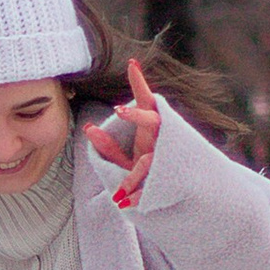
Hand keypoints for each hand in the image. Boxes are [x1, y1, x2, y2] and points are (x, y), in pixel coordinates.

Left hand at [85, 56, 160, 209]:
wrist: (180, 201)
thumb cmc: (148, 176)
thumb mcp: (125, 162)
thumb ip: (109, 148)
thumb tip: (89, 128)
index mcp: (151, 131)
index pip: (146, 103)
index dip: (139, 84)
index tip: (132, 64)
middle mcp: (161, 140)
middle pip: (152, 122)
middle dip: (136, 117)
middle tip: (118, 109)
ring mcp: (167, 158)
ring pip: (148, 161)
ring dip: (132, 178)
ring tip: (119, 192)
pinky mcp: (170, 178)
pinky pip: (150, 187)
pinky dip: (137, 197)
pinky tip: (126, 204)